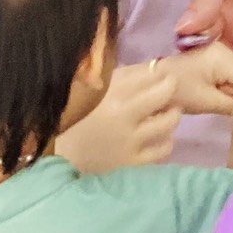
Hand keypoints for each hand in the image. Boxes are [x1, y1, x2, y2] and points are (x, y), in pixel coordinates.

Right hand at [55, 61, 179, 171]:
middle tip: (168, 91)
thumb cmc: (75, 123)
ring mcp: (130, 141)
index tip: (161, 75)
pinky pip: (164, 149)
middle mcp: (122, 115)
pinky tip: (158, 138)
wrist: (60, 161)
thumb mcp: (93, 94)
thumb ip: (119, 80)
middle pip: (164, 93)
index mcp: (108, 94)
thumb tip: (149, 69)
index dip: (159, 73)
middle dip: (170, 88)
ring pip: (169, 121)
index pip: (147, 74)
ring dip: (171, 115)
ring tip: (166, 114)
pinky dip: (165, 141)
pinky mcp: (133, 164)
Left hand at [172, 39, 232, 118]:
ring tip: (212, 96)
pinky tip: (211, 90)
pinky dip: (225, 84)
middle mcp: (225, 48)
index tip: (229, 104)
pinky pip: (230, 73)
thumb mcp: (209, 102)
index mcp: (224, 55)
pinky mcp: (213, 57)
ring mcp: (219, 51)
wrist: (153, 84)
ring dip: (232, 89)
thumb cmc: (179, 92)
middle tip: (218, 100)